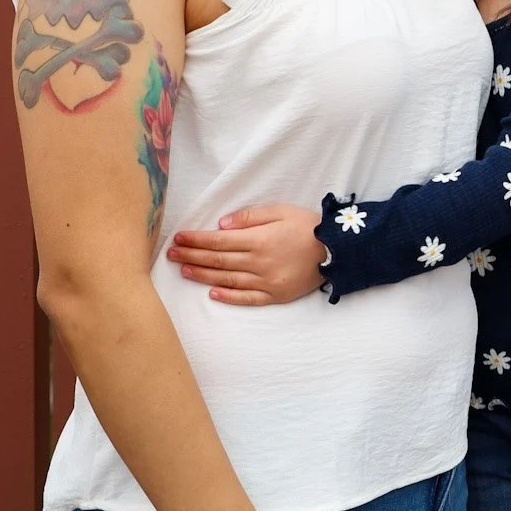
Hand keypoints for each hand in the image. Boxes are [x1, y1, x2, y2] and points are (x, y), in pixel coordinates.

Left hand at [169, 205, 325, 304]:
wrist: (340, 251)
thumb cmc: (310, 227)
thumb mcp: (282, 211)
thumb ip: (251, 217)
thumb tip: (222, 224)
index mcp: (259, 240)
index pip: (218, 240)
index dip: (196, 239)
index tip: (178, 238)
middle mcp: (259, 263)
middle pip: (218, 260)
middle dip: (192, 256)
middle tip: (171, 254)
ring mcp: (266, 282)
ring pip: (227, 280)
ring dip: (202, 275)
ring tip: (183, 271)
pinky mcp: (276, 295)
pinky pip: (247, 298)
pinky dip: (228, 297)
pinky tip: (212, 294)